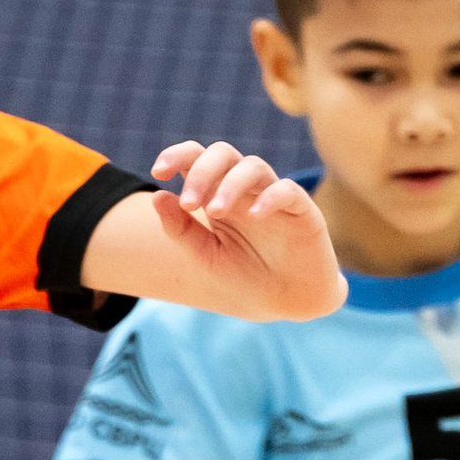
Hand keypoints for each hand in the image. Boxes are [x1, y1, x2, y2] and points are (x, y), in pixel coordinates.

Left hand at [145, 145, 345, 321]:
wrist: (286, 304)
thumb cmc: (244, 279)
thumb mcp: (205, 258)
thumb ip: (181, 229)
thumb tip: (156, 195)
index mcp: (218, 195)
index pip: (197, 159)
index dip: (178, 156)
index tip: (158, 172)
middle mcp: (245, 190)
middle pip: (223, 154)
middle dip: (201, 171)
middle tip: (189, 203)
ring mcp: (273, 197)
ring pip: (253, 167)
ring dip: (230, 184)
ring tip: (214, 212)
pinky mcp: (302, 210)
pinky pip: (287, 191)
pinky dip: (269, 197)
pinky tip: (254, 215)